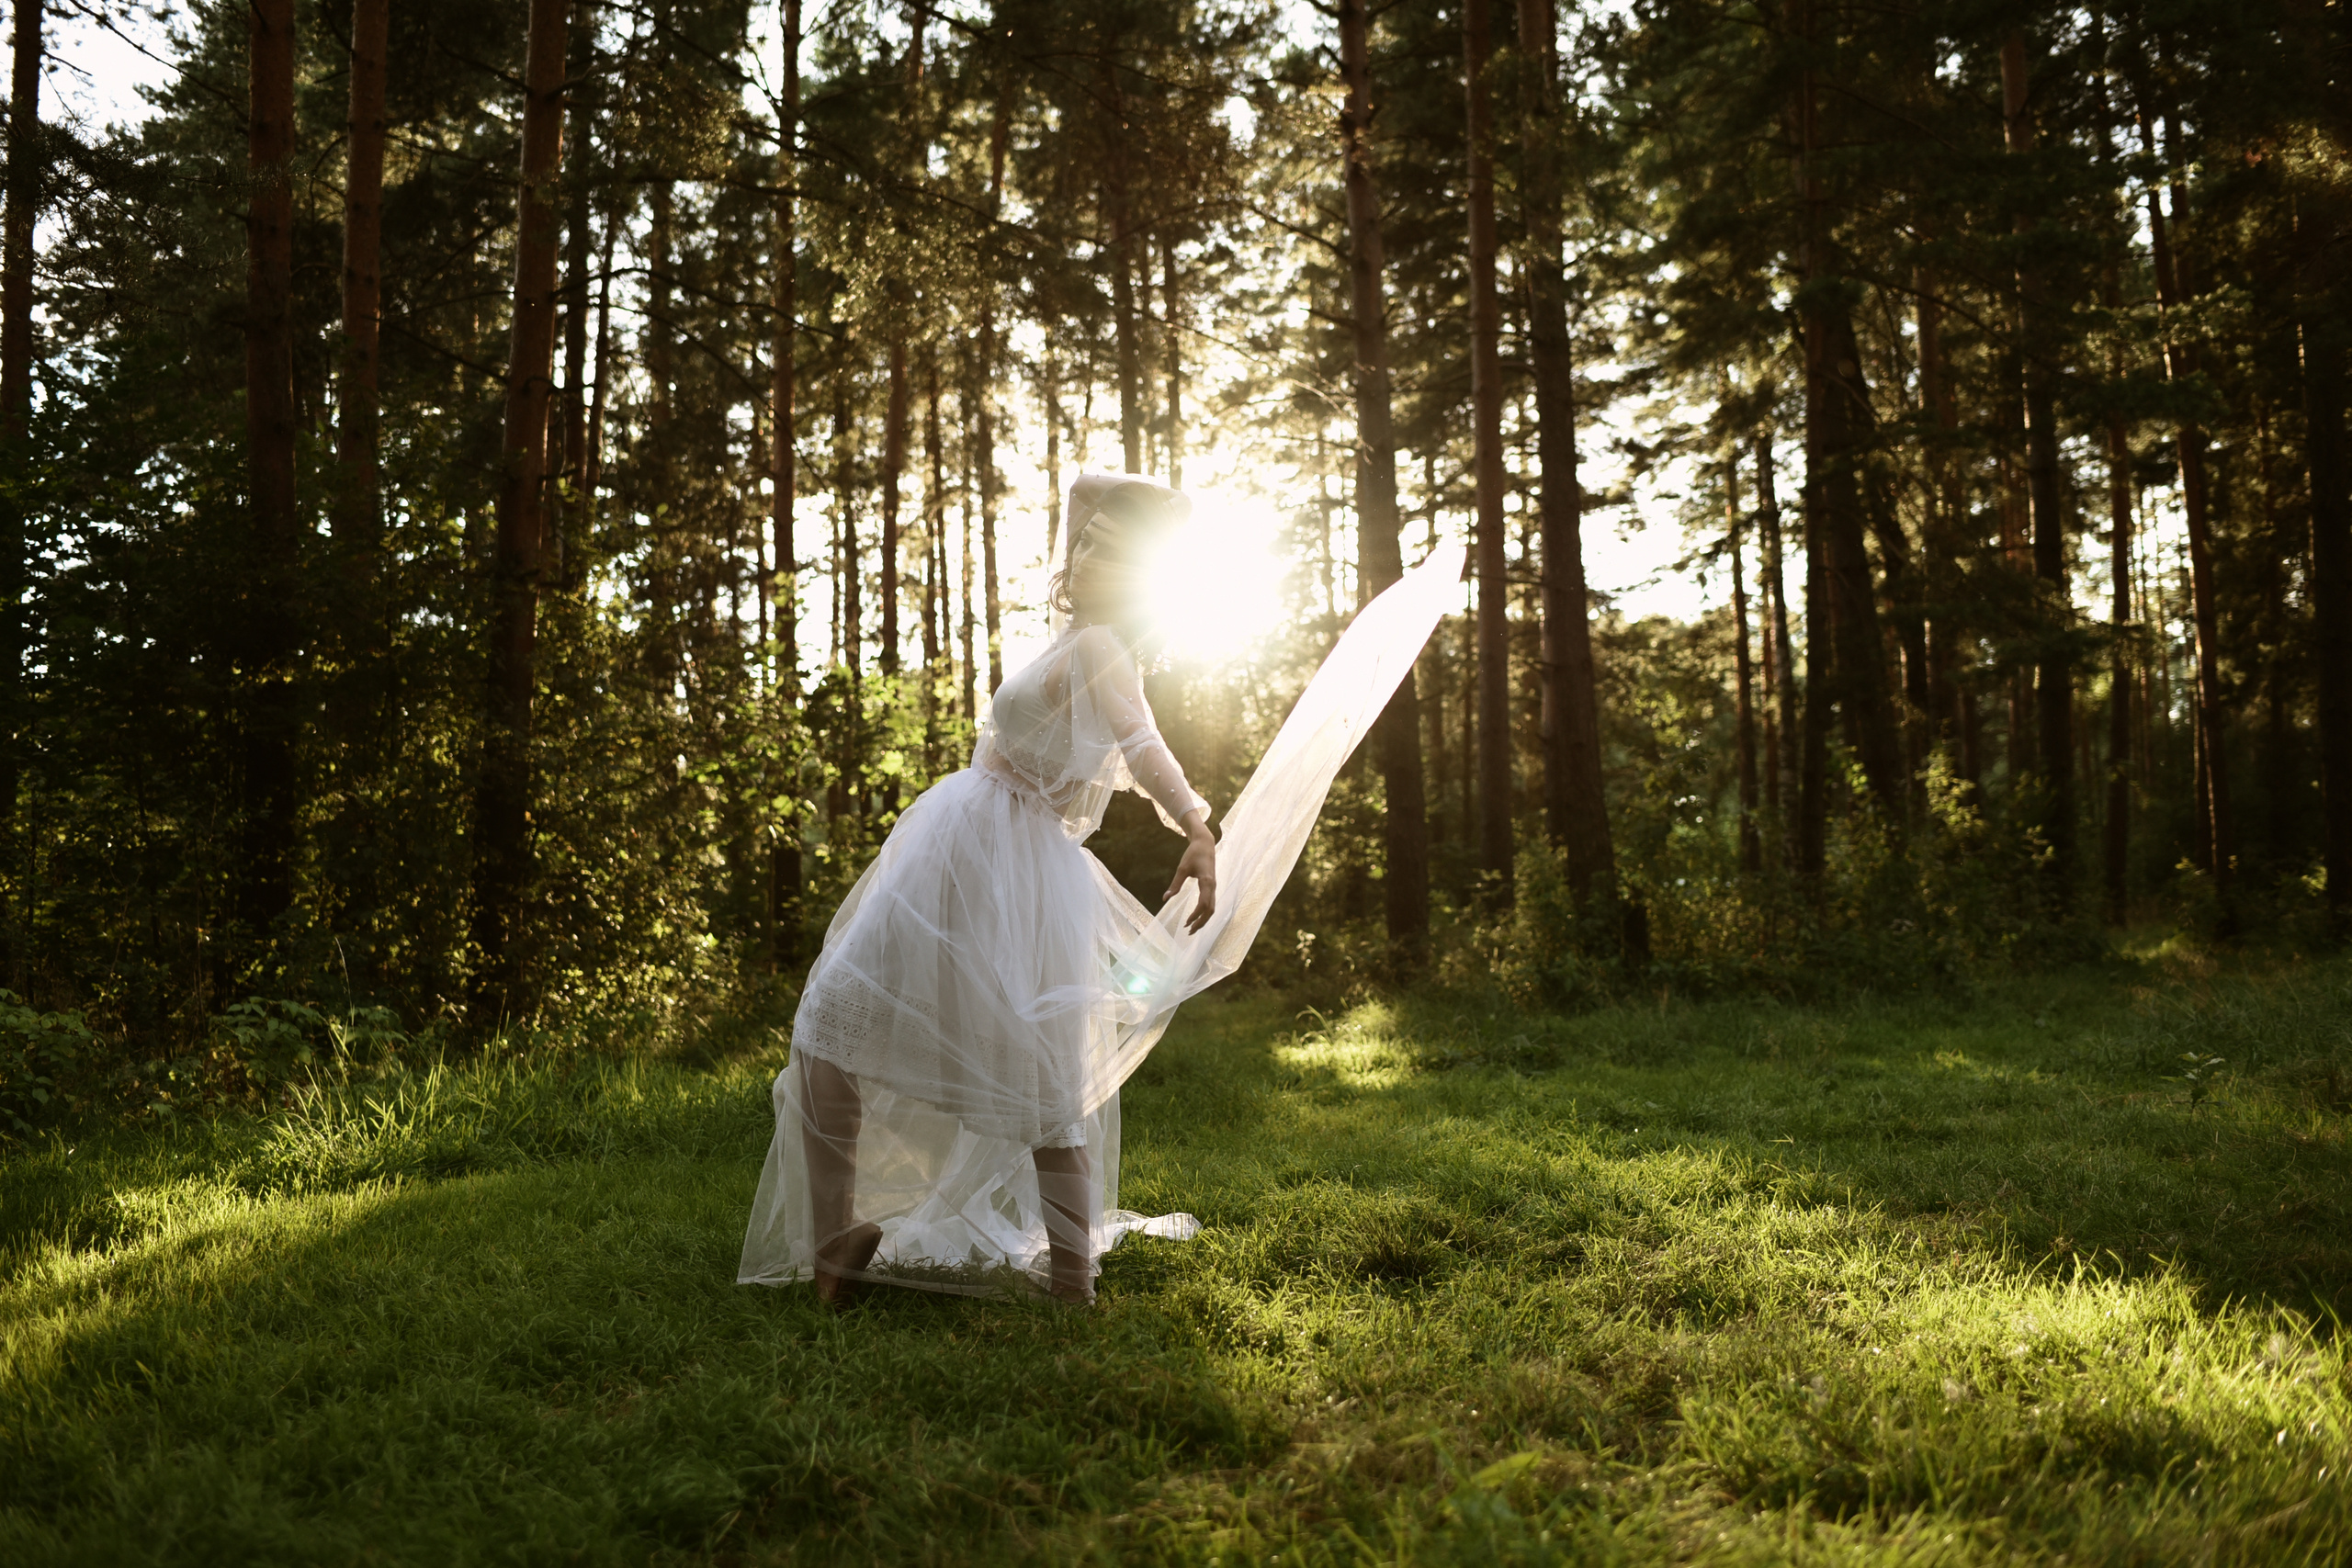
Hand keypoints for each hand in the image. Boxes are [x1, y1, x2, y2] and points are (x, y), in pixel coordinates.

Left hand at [1165, 818, 1217, 934]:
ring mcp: (1214, 887)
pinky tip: (1196, 917)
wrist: (1205, 844)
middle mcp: (1213, 886)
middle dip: (1201, 922)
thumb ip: (1175, 884)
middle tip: (1188, 931)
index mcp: (1207, 882)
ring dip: (1203, 919)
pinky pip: (1211, 903)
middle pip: (1210, 910)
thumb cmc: (1193, 854)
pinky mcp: (1212, 886)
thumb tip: (1165, 899)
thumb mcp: (1182, 868)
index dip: (1196, 915)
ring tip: (1192, 928)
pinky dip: (1204, 913)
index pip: (1204, 904)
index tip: (1186, 922)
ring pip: (1212, 908)